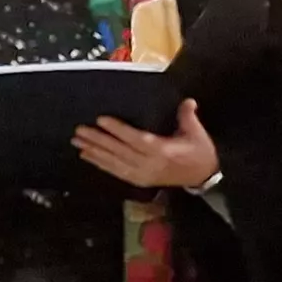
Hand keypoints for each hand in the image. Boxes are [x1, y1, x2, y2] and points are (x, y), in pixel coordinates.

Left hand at [75, 100, 221, 189]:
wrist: (203, 176)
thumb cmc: (200, 152)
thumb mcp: (196, 132)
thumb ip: (187, 116)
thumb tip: (186, 100)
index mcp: (164, 151)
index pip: (136, 139)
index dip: (118, 130)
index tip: (101, 120)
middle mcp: (150, 164)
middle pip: (120, 152)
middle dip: (98, 141)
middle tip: (80, 131)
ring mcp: (143, 174)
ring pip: (114, 163)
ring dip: (94, 152)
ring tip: (78, 142)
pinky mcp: (140, 181)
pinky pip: (116, 172)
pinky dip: (101, 164)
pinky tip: (88, 156)